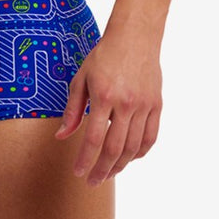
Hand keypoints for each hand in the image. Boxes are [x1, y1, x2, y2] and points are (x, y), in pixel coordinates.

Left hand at [55, 29, 162, 184]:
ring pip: (134, 147)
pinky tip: (129, 158)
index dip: (85, 160)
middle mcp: (126, 103)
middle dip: (102, 170)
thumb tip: (62, 136)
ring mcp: (144, 105)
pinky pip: (150, 138)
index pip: (93, 138)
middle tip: (92, 181)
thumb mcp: (81, 77)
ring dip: (121, 165)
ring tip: (108, 172)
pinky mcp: (157, 105)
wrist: (135, 36)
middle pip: (115, 149)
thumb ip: (73, 109)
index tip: (79, 173)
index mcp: (104, 95)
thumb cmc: (104, 55)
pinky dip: (140, 152)